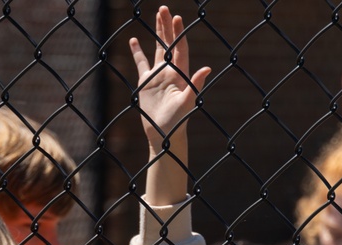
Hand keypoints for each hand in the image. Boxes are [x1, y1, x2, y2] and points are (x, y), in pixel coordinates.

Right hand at [130, 6, 210, 151]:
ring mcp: (158, 75)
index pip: (180, 48)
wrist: (164, 134)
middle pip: (169, 43)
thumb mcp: (187, 102)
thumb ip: (195, 85)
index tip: (177, 17)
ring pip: (157, 48)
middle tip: (164, 8)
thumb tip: (207, 69)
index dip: (179, 33)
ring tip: (156, 15)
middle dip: (167, 26)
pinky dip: (137, 52)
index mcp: (181, 74)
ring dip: (157, 32)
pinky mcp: (146, 82)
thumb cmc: (179, 121)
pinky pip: (141, 63)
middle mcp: (171, 71)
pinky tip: (134, 39)